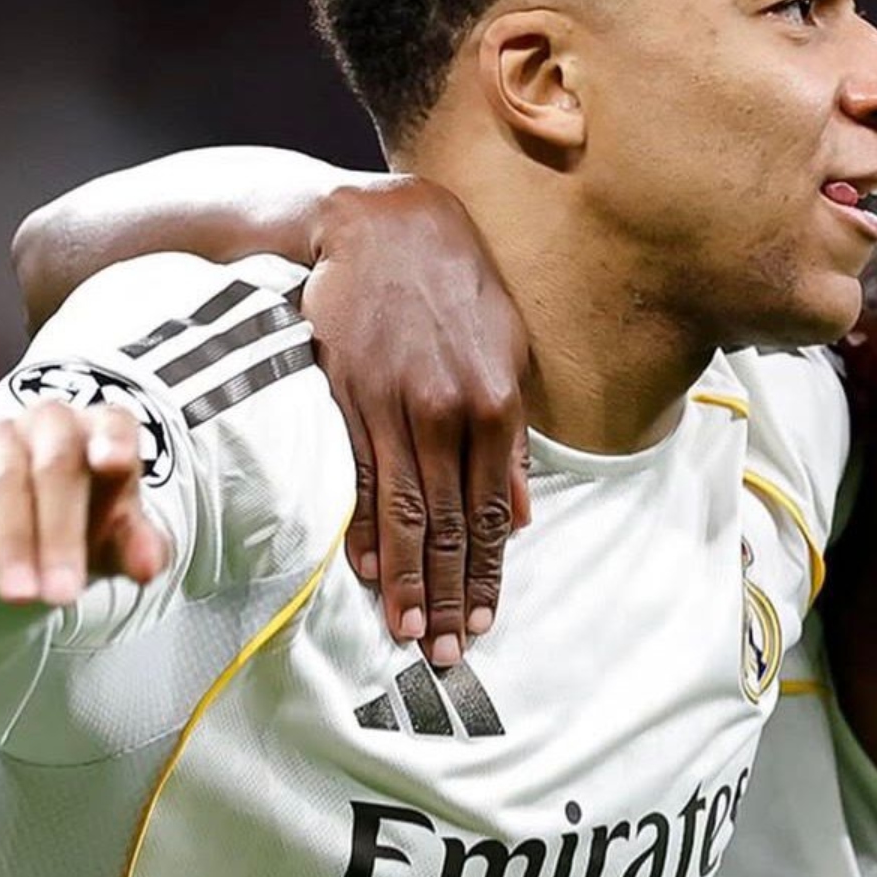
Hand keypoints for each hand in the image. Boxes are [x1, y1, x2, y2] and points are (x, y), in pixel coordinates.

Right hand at [0, 401, 168, 605]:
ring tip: (21, 598)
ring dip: (13, 545)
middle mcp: (50, 420)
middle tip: (64, 594)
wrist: (25, 515)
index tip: (114, 464)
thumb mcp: (117, 536)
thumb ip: (138, 547)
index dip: (114, 441)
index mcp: (103, 428)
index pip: (114, 425)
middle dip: (61, 533)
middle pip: (56, 466)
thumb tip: (149, 567)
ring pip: (4, 483)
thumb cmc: (85, 516)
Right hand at [305, 177, 530, 666]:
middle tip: (448, 653)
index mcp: (500, 402)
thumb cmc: (454, 282)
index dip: (490, 572)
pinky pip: (363, 477)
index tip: (485, 621)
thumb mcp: (508, 345)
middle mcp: (453, 411)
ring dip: (409, 579)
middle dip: (451, 594)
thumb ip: (515, 434)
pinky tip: (367, 573)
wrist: (381, 223)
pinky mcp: (351, 397)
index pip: (495, 510)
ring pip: (408, 512)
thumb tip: (525, 512)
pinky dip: (366, 529)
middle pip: (453, 524)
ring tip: (409, 632)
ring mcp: (399, 406)